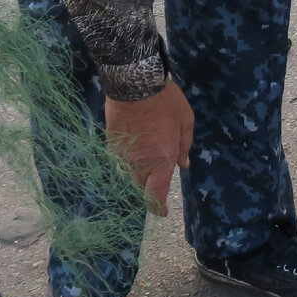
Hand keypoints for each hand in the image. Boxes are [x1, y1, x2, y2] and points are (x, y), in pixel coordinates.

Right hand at [105, 80, 193, 214]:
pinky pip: (120, 160)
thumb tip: (184, 164)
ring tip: (148, 157)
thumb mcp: (186, 121)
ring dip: (139, 171)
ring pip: (129, 173)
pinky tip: (135, 146)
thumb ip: (184, 146)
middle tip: (158, 175)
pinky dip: (128, 159)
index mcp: (161, 160)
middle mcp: (139, 163)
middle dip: (150, 185)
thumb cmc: (167, 102)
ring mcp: (122, 155)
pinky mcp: (111, 144)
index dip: (157, 207)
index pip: (155, 194)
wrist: (134, 84)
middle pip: (141, 185)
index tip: (162, 212)